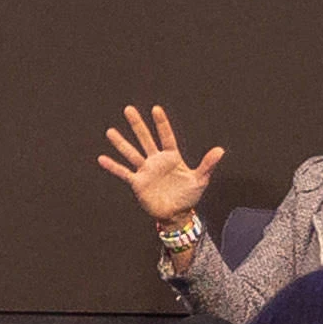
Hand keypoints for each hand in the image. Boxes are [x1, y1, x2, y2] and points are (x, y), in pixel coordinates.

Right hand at [96, 107, 221, 226]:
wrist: (177, 215)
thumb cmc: (189, 196)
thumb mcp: (200, 179)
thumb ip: (207, 164)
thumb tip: (220, 150)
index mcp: (172, 157)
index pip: (166, 136)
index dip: (161, 123)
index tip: (156, 108)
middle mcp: (156, 161)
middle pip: (145, 139)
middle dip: (137, 125)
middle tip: (128, 109)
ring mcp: (146, 171)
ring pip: (132, 153)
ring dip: (121, 143)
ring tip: (110, 132)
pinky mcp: (138, 183)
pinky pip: (124, 173)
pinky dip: (113, 167)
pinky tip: (102, 158)